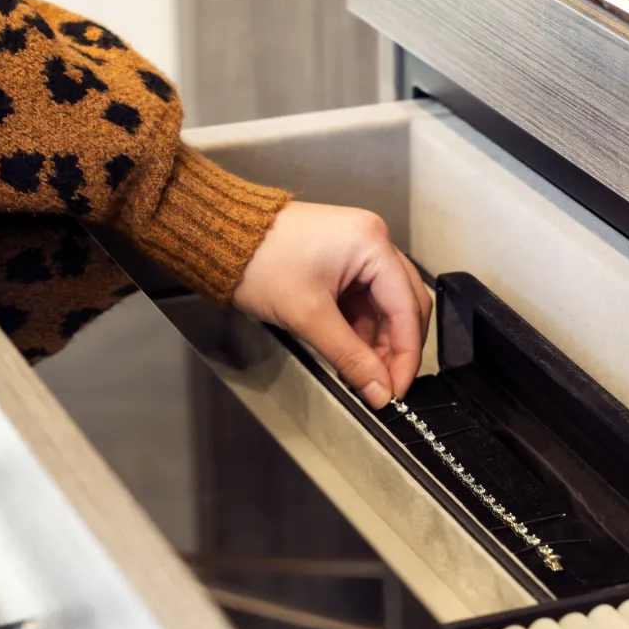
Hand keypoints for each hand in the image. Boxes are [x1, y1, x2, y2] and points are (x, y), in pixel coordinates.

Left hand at [233, 202, 431, 408]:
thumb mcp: (308, 316)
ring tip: (362, 374)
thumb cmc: (259, 262)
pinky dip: (358, 328)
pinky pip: (363, 300)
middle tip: (384, 386)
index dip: (407, 354)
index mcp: (372, 244)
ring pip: (383, 306)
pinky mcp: (342, 261)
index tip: (397, 389)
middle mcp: (373, 241)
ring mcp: (358, 250)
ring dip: (375, 341)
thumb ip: (350, 357)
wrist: (221, 238)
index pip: (407, 308)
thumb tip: (380, 390)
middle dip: (395, 349)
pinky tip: (349, 353)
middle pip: (403, 305)